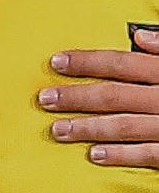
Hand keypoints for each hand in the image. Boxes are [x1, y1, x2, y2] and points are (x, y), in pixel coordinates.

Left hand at [39, 28, 158, 166]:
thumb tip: (138, 37)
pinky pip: (148, 155)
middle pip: (113, 95)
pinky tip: (94, 154)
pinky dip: (119, 155)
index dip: (86, 61)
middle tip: (44, 99)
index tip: (57, 62)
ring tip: (58, 129)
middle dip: (75, 97)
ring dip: (87, 128)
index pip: (120, 63)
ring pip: (123, 126)